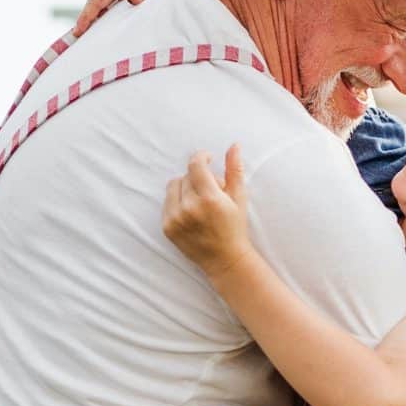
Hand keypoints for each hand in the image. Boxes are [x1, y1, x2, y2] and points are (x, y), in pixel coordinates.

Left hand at [161, 146, 250, 268]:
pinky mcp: (167, 227)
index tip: (207, 158)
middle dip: (198, 177)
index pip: (196, 165)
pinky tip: (191, 213)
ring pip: (174, 186)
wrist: (225, 259)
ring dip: (185, 188)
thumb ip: (234, 170)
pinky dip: (177, 202)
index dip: (201, 157)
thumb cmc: (235, 227)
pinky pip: (167, 202)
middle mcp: (190, 208)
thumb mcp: (239, 198)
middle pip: (186, 175)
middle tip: (212, 191)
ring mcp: (176, 218)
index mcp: (210, 199)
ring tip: (200, 202)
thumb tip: (234, 145)